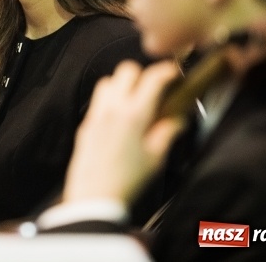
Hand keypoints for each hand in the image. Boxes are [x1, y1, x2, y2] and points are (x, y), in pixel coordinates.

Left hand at [62, 60, 185, 204]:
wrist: (94, 195)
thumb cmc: (127, 180)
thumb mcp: (156, 157)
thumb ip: (168, 132)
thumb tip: (178, 120)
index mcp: (134, 115)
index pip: (151, 78)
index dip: (165, 71)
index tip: (173, 73)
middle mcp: (113, 108)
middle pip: (126, 70)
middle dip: (142, 74)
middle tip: (153, 89)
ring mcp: (97, 114)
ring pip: (108, 80)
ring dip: (122, 84)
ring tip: (134, 100)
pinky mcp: (86, 123)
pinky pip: (98, 99)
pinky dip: (110, 99)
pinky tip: (119, 116)